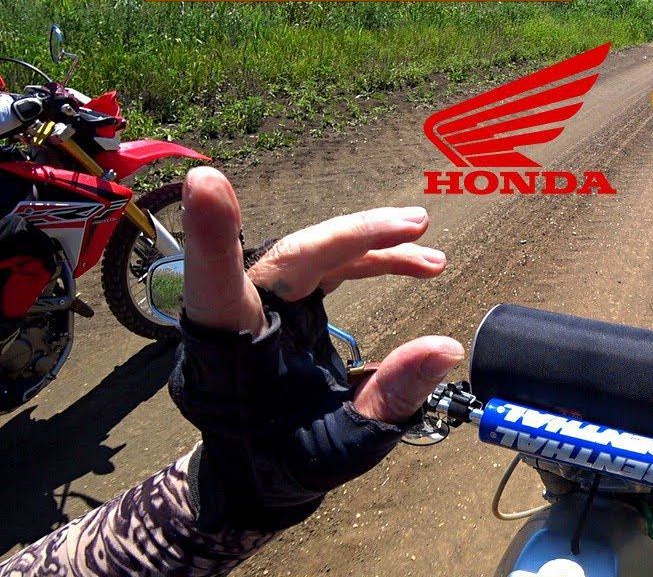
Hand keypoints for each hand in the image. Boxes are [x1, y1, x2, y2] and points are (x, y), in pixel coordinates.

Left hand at [170, 166, 463, 529]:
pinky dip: (373, 260)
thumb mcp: (345, 443)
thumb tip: (445, 349)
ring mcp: (265, 304)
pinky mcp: (287, 301)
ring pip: (315, 254)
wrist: (265, 472)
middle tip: (415, 224)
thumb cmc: (289, 460)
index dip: (212, 235)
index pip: (217, 285)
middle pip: (291, 257)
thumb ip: (390, 397)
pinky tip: (417, 265)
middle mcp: (243, 316)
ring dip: (374, 245)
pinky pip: (330, 266)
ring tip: (431, 255)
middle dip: (353, 235)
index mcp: (233, 353)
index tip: (206, 182)